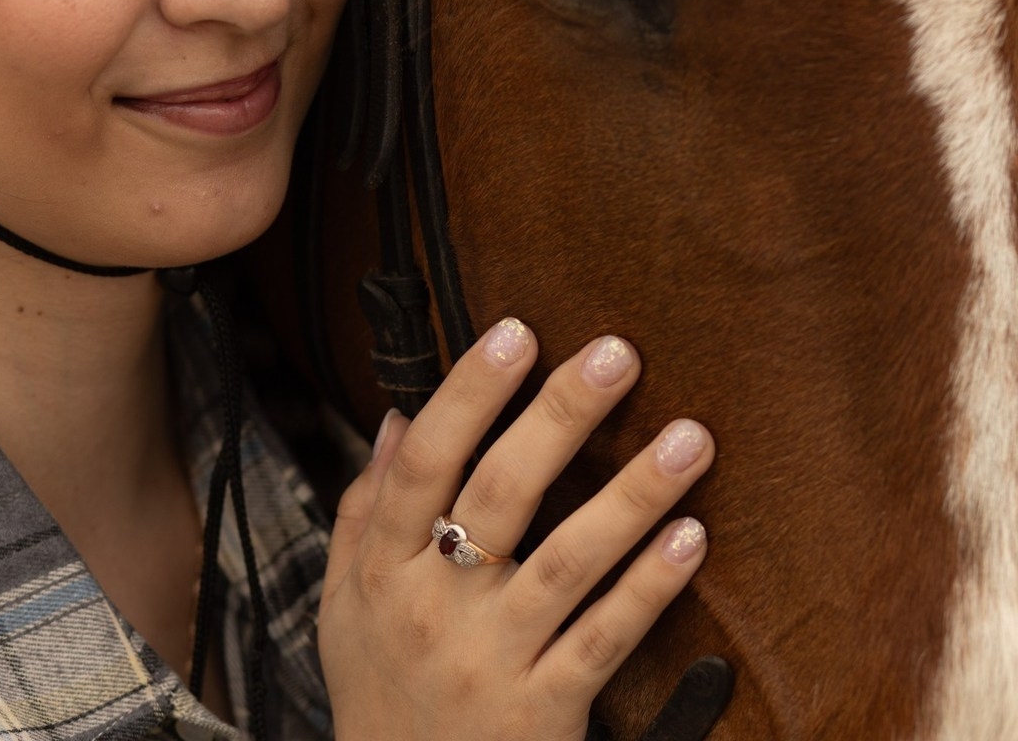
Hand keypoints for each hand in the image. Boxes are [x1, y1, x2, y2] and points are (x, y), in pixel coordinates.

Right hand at [319, 319, 713, 740]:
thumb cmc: (377, 689)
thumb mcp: (343, 603)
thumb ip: (363, 509)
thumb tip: (394, 418)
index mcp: (384, 568)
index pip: (424, 461)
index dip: (468, 393)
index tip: (516, 332)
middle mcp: (436, 606)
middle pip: (501, 493)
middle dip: (561, 416)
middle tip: (618, 354)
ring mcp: (493, 660)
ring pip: (568, 560)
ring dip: (632, 493)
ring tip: (691, 436)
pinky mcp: (546, 711)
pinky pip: (606, 640)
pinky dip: (650, 587)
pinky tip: (691, 535)